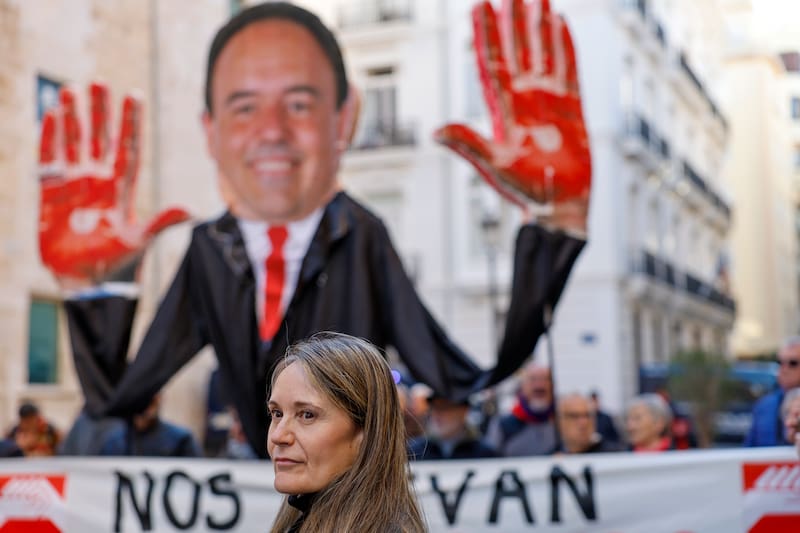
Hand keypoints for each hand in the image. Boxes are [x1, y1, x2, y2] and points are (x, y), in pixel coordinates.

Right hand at [39, 83, 189, 285]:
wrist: (85, 280)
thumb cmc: (116, 263)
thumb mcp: (140, 240)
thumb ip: (162, 222)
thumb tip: (192, 211)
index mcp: (122, 188)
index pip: (128, 147)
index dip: (130, 122)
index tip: (133, 95)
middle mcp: (98, 181)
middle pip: (100, 138)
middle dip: (100, 111)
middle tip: (99, 82)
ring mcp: (74, 186)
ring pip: (73, 143)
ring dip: (72, 118)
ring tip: (71, 91)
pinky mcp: (50, 194)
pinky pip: (49, 160)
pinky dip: (49, 139)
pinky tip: (51, 116)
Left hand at [435, 0, 590, 234]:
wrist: (562, 206)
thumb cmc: (526, 191)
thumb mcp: (493, 165)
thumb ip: (467, 144)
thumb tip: (434, 132)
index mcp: (503, 110)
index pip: (492, 62)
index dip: (486, 34)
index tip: (481, 4)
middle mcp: (524, 100)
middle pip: (517, 50)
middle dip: (513, 20)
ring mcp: (548, 102)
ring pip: (543, 54)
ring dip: (539, 26)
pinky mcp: (572, 108)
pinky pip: (569, 69)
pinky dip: (565, 47)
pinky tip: (560, 24)